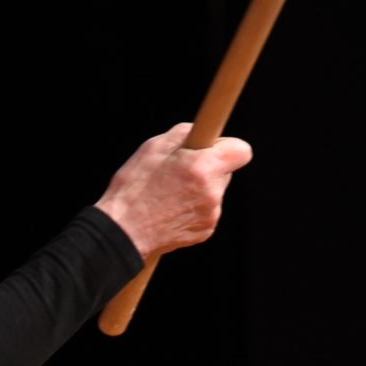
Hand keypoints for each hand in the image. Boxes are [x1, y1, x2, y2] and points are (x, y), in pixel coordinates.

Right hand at [93, 122, 255, 260]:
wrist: (124, 232)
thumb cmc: (134, 187)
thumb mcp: (153, 148)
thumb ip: (184, 134)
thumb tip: (201, 133)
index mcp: (203, 168)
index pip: (241, 151)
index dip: (228, 147)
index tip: (213, 149)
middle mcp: (212, 192)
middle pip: (225, 172)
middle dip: (208, 168)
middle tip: (180, 172)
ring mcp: (211, 214)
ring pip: (214, 192)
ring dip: (199, 189)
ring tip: (170, 193)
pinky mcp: (206, 231)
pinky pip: (206, 211)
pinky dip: (193, 208)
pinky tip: (171, 209)